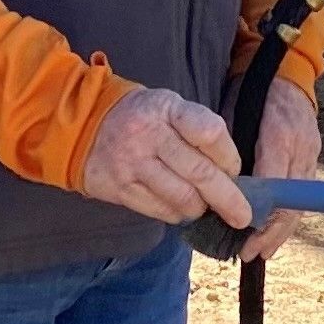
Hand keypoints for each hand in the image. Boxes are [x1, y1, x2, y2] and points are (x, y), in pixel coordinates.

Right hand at [81, 86, 252, 231]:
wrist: (82, 125)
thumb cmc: (140, 117)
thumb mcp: (168, 107)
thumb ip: (197, 131)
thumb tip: (231, 174)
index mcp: (167, 108)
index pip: (210, 133)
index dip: (229, 157)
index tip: (234, 171)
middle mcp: (148, 134)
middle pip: (200, 173)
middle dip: (228, 199)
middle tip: (242, 216)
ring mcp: (132, 163)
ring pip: (182, 198)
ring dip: (200, 208)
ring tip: (203, 206)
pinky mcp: (119, 188)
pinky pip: (160, 211)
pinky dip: (177, 214)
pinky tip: (179, 208)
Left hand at [237, 76, 319, 263]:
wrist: (287, 72)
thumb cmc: (252, 91)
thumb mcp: (234, 112)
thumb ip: (229, 149)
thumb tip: (218, 186)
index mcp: (278, 133)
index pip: (271, 183)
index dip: (259, 212)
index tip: (244, 233)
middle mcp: (300, 146)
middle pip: (290, 200)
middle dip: (271, 232)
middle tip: (251, 253)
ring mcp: (311, 152)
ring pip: (299, 201)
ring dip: (281, 230)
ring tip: (261, 250)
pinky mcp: (314, 156)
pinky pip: (302, 193)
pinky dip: (288, 215)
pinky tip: (274, 232)